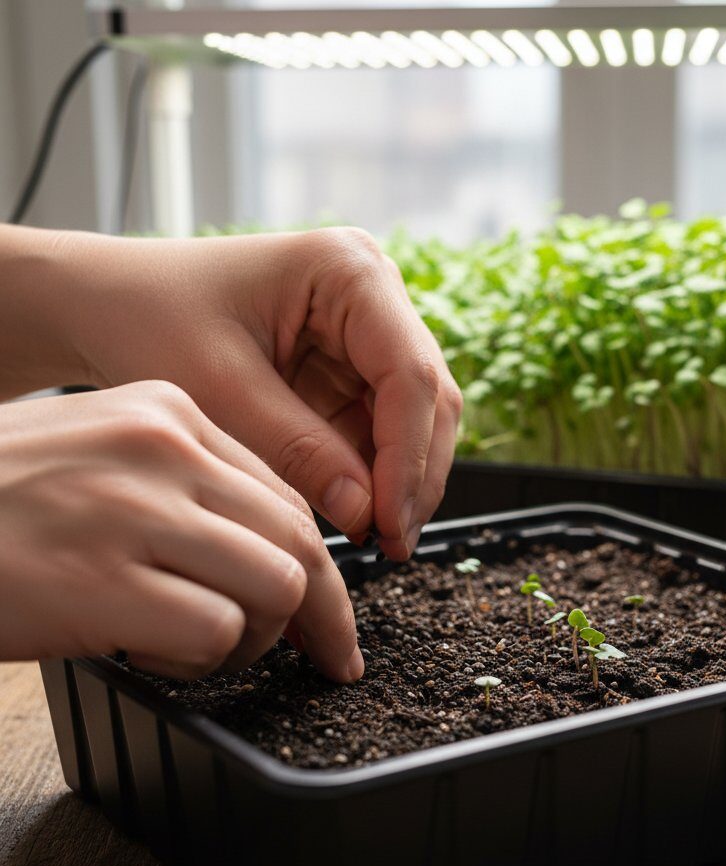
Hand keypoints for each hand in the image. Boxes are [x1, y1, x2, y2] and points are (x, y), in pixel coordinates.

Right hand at [0, 383, 361, 680]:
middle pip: (300, 541)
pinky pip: (217, 630)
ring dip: (260, 638)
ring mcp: (132, 511)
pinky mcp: (101, 580)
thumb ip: (191, 491)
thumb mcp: (102, 459)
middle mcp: (161, 449)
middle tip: (323, 656)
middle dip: (322, 613)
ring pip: (277, 586)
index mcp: (168, 412)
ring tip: (211, 649)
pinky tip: (160, 653)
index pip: (287, 494)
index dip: (320, 564)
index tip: (327, 609)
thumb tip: (282, 559)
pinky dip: (205, 659)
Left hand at [52, 227, 461, 560]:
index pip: (410, 373)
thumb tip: (366, 512)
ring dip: (400, 480)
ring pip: (414, 419)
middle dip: (413, 474)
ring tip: (375, 537)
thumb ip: (298, 449)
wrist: (106, 304)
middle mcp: (372, 294)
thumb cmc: (148, 316)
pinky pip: (381, 429)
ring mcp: (366, 331)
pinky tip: (358, 513)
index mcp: (348, 270)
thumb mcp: (218, 387)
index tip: (389, 522)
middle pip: (427, 397)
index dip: (408, 456)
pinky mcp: (350, 367)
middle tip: (392, 542)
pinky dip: (375, 475)